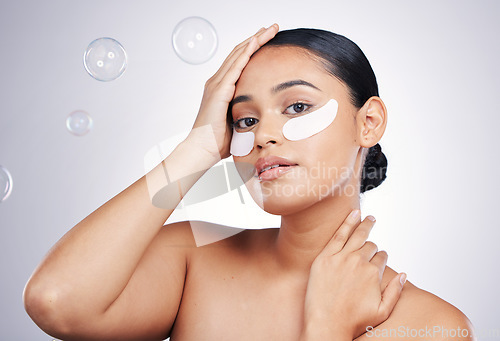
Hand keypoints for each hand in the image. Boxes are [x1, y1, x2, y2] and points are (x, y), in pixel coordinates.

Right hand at [187, 24, 278, 160]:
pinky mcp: (219, 91)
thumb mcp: (237, 122)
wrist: (202, 150)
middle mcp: (217, 82)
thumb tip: (263, 115)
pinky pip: (234, 67)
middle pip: (238, 53)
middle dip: (256, 38)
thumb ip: (246, 113)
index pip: (239, 62)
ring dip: (254, 40)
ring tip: (268, 30)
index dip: (252, 49)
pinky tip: (255, 43)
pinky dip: (245, 53)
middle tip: (271, 28)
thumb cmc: (218, 141)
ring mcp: (216, 85)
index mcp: (221, 89)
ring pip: (237, 55)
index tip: (267, 39)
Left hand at [302, 210, 405, 339]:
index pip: (381, 257)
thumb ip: (395, 292)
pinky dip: (347, 223)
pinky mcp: (324, 257)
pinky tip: (353, 214)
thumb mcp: (382, 312)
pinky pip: (338, 235)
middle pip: (369, 246)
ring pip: (356, 236)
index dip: (381, 257)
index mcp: (373, 273)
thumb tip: (403, 274)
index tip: (378, 259)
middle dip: (372, 244)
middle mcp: (358, 262)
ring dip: (364, 225)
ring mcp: (340, 258)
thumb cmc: (353, 321)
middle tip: (373, 235)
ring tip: (369, 218)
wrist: (326, 324)